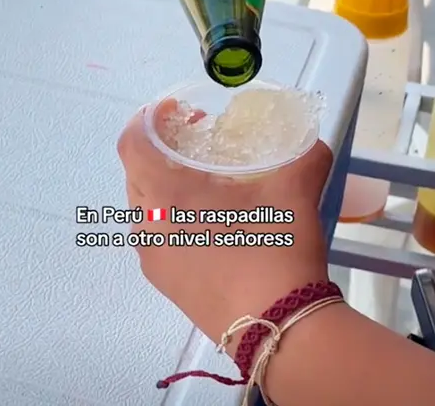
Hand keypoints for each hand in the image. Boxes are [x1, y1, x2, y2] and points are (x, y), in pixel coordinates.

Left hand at [117, 100, 332, 353]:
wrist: (278, 329)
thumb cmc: (274, 250)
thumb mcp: (295, 191)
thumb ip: (302, 155)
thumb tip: (309, 143)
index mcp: (162, 195)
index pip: (131, 143)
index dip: (147, 119)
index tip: (175, 111)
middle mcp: (145, 224)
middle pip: (135, 173)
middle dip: (159, 150)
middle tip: (195, 141)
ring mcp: (151, 258)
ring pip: (144, 207)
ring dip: (165, 186)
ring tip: (205, 183)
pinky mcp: (164, 284)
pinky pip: (156, 237)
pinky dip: (171, 218)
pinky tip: (210, 224)